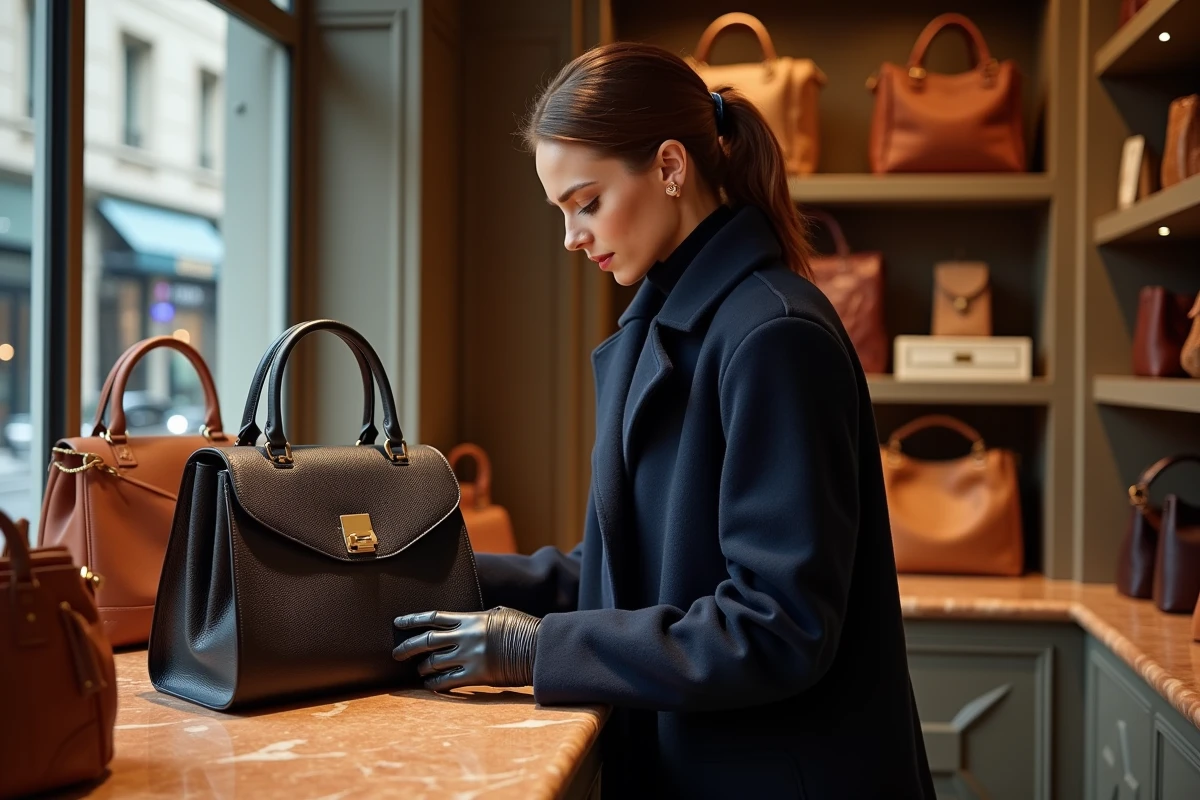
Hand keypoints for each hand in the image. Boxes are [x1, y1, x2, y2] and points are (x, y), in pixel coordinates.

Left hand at [392, 607, 541, 691]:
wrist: (539, 648)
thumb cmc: (523, 629)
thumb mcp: (499, 614)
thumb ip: (477, 619)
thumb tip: (463, 622)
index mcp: (471, 619)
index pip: (434, 617)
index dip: (413, 619)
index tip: (398, 623)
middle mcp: (466, 636)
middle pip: (427, 641)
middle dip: (408, 647)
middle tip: (397, 653)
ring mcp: (470, 656)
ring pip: (434, 663)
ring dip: (423, 668)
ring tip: (420, 671)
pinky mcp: (476, 675)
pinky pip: (447, 681)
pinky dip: (435, 684)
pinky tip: (430, 685)